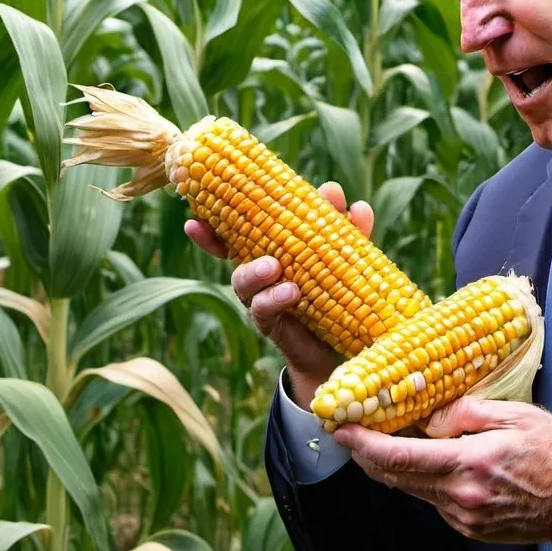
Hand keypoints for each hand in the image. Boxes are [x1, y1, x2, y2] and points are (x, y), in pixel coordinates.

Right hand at [184, 181, 374, 408]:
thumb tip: (357, 205)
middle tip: (216, 224)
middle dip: (217, 239)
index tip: (194, 215)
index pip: (240, 228)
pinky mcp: (272, 324)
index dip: (216, 221)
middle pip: (229, 251)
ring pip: (243, 281)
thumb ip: (351, 233)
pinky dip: (274, 298)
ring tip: (273, 267)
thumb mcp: (351, 256)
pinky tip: (291, 292)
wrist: (353, 345)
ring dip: (253, 271)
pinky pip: (264, 310)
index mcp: (274, 246)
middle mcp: (261, 272)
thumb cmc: (346, 290)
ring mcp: (263, 298)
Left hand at [332, 397, 551, 549]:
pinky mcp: (470, 528)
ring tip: (379, 439)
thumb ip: (467, 413)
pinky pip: (433, 500)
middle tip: (347, 431)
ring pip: (413, 490)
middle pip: (397, 478)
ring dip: (392, 467)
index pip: (401, 458)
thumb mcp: (516, 416)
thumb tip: (431, 417)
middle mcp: (460, 498)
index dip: (364, 445)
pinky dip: (420, 479)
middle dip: (366, 455)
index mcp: (469, 466)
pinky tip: (424, 460)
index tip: (340, 429)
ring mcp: (464, 518)